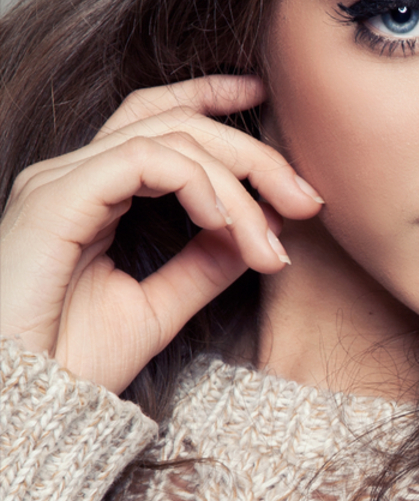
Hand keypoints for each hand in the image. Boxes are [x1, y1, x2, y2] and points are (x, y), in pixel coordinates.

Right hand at [0, 75, 322, 393]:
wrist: (23, 403)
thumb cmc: (69, 363)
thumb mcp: (158, 309)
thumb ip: (205, 265)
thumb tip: (262, 233)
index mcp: (91, 193)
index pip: (154, 119)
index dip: (210, 97)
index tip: (264, 98)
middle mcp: (72, 176)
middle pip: (176, 122)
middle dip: (254, 154)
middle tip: (309, 199)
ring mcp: (61, 182)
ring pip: (170, 137)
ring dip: (238, 183)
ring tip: (271, 238)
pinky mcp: (56, 198)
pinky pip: (145, 160)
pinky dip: (199, 184)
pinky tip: (225, 225)